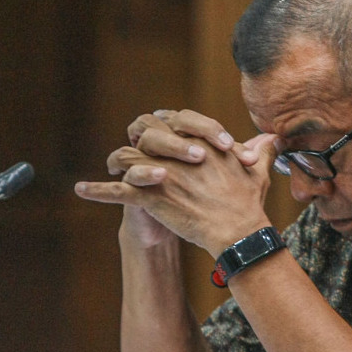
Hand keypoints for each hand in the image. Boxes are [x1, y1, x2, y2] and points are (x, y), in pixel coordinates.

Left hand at [76, 113, 279, 255]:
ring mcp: (160, 172)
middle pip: (143, 130)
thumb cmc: (247, 202)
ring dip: (116, 163)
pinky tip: (80, 189)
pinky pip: (115, 190)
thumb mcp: (257, 170)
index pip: (173, 121)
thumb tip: (271, 138)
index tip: (161, 137)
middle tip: (134, 150)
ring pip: (126, 156)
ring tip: (109, 171)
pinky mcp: (149, 196)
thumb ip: (260, 150)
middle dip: (137, 138)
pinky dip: (96, 190)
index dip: (165, 129)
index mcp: (197, 141)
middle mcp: (175, 151)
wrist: (236, 230)